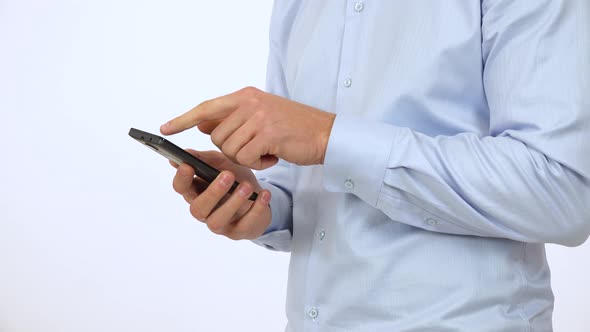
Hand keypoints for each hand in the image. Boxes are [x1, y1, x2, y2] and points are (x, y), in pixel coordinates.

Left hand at [160, 87, 335, 169]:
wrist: (325, 133)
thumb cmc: (293, 128)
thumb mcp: (261, 115)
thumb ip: (233, 118)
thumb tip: (202, 123)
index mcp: (245, 96)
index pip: (206, 108)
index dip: (184, 120)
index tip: (165, 130)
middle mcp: (249, 103)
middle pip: (217, 137)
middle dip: (234, 149)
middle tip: (258, 145)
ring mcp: (258, 117)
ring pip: (231, 150)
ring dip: (248, 157)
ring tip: (269, 149)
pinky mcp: (267, 134)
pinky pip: (246, 158)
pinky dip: (259, 163)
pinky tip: (275, 155)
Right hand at [171, 149, 271, 239]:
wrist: (258, 196)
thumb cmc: (235, 178)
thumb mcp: (222, 163)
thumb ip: (205, 158)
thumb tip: (185, 153)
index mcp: (196, 192)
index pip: (181, 188)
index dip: (182, 178)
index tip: (188, 165)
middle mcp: (204, 211)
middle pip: (198, 208)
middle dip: (212, 192)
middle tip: (228, 175)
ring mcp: (220, 224)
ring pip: (217, 220)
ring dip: (233, 202)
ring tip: (247, 186)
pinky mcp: (238, 231)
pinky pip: (245, 224)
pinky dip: (256, 209)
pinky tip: (264, 194)